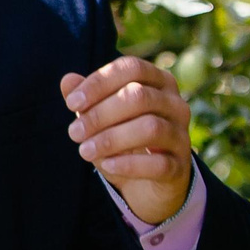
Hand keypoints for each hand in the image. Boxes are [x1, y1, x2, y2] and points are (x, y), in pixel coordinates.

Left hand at [61, 57, 195, 223]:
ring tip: (85, 151)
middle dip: (100, 114)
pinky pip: (158, 163)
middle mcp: (175, 104)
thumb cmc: (122, 137)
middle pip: (139, 96)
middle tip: (74, 132)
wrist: (147, 181)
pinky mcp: (180, 165)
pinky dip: (129, 164)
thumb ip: (86, 98)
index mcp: (158, 81)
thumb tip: (67, 81)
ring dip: (111, 139)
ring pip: (150, 127)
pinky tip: (107, 165)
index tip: (71, 102)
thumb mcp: (101, 116)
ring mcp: (181, 134)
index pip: (131, 68)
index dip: (99, 82)